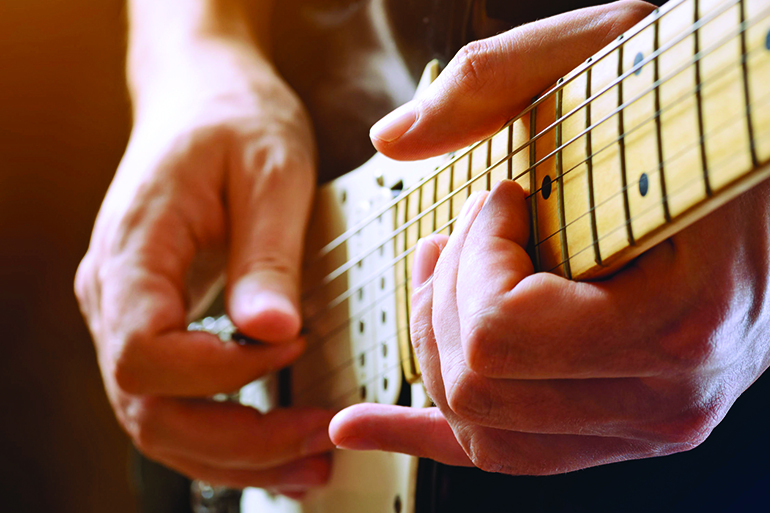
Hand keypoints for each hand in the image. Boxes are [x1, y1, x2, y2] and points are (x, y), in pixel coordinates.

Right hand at [75, 39, 333, 491]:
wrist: (205, 97)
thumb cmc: (235, 120)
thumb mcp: (269, 171)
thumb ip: (266, 255)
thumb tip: (271, 334)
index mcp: (133, 250)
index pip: (145, 352)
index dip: (221, 373)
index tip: (291, 347)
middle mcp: (116, 292)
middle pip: (148, 407)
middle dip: (237, 442)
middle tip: (317, 445)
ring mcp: (130, 312)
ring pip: (158, 419)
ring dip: (232, 455)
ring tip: (307, 465)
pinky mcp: (159, 320)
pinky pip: (175, 398)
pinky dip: (224, 433)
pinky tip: (275, 444)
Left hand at [329, 0, 769, 473]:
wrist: (769, 173)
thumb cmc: (702, 113)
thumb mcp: (614, 54)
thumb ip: (496, 81)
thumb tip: (390, 141)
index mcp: (679, 322)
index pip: (502, 332)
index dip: (476, 253)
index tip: (505, 196)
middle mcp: (667, 398)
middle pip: (478, 385)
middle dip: (445, 294)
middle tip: (464, 231)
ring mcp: (646, 424)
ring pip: (480, 425)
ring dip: (437, 341)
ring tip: (443, 276)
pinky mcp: (620, 426)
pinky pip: (507, 455)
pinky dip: (421, 436)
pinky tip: (359, 426)